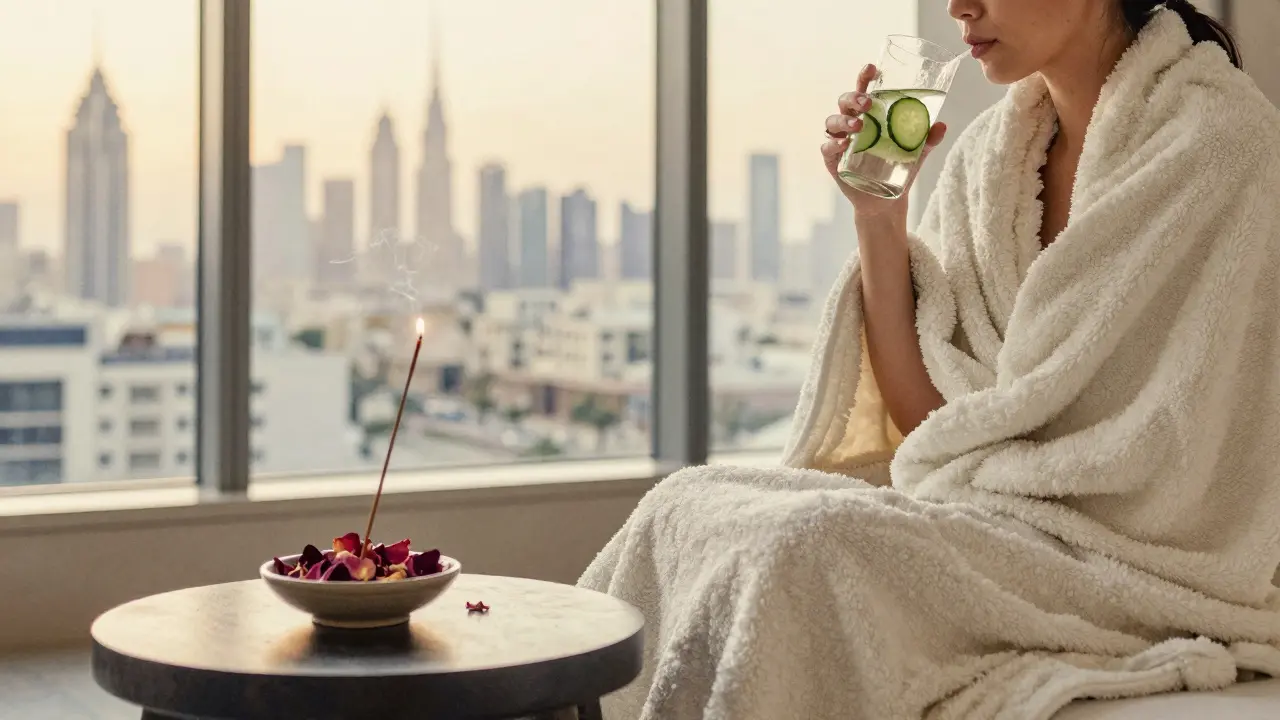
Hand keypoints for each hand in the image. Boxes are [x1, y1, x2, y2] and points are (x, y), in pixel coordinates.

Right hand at [822, 64, 947, 220]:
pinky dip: (833, 144)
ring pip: (832, 122)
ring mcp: (840, 141)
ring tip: (859, 126)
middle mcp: (851, 123)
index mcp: (870, 115)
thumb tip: (942, 125)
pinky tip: (844, 144)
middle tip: (868, 103)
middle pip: (844, 102)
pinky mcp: (833, 160)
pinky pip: (827, 147)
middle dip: (854, 98)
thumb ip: (928, 139)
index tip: (872, 68)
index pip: (863, 90)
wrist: (886, 200)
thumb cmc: (900, 168)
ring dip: (844, 120)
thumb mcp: (918, 152)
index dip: (864, 77)